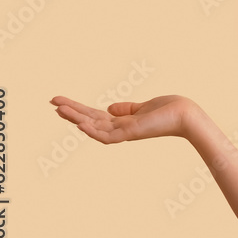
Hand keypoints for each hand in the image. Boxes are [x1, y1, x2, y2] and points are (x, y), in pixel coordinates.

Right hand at [51, 94, 198, 143]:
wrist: (186, 115)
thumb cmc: (169, 110)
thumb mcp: (143, 107)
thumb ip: (126, 109)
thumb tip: (109, 108)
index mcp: (122, 121)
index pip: (94, 115)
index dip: (77, 109)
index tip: (60, 101)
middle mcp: (120, 128)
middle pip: (89, 119)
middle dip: (71, 111)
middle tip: (52, 102)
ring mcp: (124, 132)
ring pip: (94, 127)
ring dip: (76, 118)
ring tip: (59, 109)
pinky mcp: (130, 134)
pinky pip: (107, 136)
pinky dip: (92, 130)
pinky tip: (80, 123)